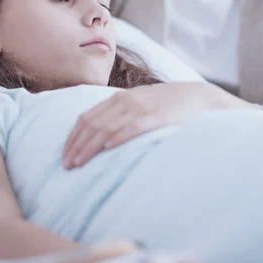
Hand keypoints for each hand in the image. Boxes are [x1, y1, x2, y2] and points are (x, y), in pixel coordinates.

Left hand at [63, 82, 213, 168]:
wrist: (199, 97)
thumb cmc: (168, 105)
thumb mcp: (141, 105)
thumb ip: (122, 115)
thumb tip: (101, 137)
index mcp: (119, 98)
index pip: (86, 117)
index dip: (72, 136)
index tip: (64, 154)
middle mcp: (126, 101)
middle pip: (92, 123)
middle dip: (76, 145)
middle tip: (66, 165)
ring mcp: (141, 108)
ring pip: (107, 127)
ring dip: (90, 147)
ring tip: (78, 163)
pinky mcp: (157, 117)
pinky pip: (133, 127)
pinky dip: (118, 137)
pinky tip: (107, 149)